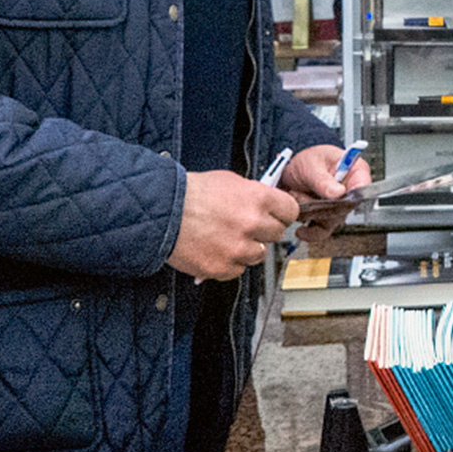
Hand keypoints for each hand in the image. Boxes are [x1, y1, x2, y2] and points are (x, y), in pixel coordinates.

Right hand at [169, 168, 299, 279]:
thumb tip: (268, 203)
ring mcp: (237, 248)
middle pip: (277, 234)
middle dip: (264, 231)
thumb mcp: (230, 181)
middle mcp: (251, 224)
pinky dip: (229, 262)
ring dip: (247, 248)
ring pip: (259, 254)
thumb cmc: (191, 193)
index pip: (291, 211)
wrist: (161, 212)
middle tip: (248, 227)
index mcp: (257, 198)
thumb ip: (254, 194)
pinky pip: (238, 270)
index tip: (277, 216)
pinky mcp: (221, 267)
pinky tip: (217, 249)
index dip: (283, 213)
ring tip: (228, 238)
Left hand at [280, 144, 372, 246]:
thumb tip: (338, 193)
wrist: (290, 172)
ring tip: (297, 196)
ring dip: (311, 212)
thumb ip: (323, 179)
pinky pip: (323, 231)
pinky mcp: (327, 218)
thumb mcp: (312, 164)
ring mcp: (339, 206)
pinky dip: (310, 232)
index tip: (339, 195)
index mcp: (354, 171)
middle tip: (305, 193)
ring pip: (332, 220)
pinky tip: (302, 229)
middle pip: (346, 207)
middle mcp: (350, 191)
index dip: (354, 192)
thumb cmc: (307, 161)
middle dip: (322, 204)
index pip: (363, 184)